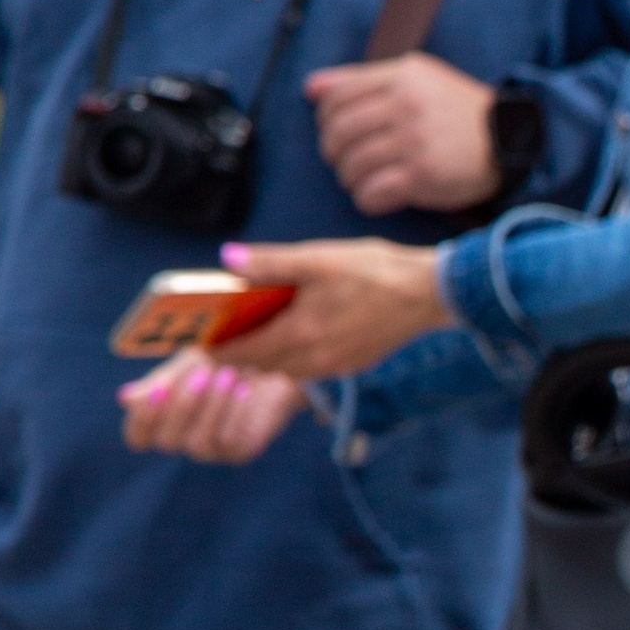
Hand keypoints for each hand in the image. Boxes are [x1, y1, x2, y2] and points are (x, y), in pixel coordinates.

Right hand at [119, 352, 306, 463]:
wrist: (272, 357)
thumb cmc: (223, 356)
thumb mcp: (190, 362)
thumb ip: (162, 382)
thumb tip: (124, 399)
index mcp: (162, 417)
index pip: (138, 437)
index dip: (142, 420)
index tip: (159, 390)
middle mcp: (183, 438)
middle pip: (167, 442)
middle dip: (184, 406)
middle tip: (204, 371)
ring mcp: (211, 449)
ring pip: (198, 445)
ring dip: (212, 408)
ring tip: (229, 374)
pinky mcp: (240, 451)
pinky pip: (230, 443)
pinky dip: (236, 414)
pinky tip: (246, 390)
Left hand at [200, 236, 448, 378]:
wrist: (430, 293)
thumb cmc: (375, 271)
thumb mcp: (319, 258)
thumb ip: (270, 262)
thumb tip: (227, 260)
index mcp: (300, 334)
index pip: (243, 353)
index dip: (217, 350)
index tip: (200, 342)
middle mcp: (315, 359)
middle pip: (262, 366)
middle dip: (240, 354)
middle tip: (223, 335)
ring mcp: (335, 365)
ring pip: (286, 370)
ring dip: (268, 357)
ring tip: (258, 333)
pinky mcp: (353, 363)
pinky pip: (311, 367)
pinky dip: (294, 356)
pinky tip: (299, 334)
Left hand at [304, 52, 499, 212]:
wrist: (509, 140)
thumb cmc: (456, 111)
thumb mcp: (417, 78)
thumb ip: (364, 80)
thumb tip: (311, 89)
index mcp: (403, 76)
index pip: (336, 96)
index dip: (326, 119)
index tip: (338, 132)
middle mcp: (407, 104)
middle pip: (338, 132)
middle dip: (333, 152)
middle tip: (346, 160)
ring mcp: (415, 141)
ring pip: (351, 165)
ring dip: (350, 178)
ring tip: (365, 179)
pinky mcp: (423, 175)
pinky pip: (370, 192)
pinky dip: (367, 199)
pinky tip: (379, 196)